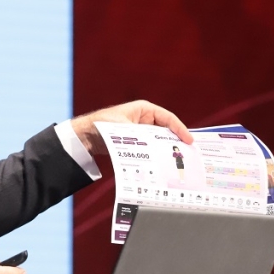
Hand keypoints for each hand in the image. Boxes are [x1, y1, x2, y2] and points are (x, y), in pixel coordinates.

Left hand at [71, 100, 192, 157]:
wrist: (84, 137)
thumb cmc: (102, 126)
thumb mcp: (125, 131)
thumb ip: (144, 138)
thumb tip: (160, 149)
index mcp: (144, 109)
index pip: (168, 118)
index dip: (180, 129)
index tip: (189, 141)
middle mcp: (145, 119)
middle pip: (166, 131)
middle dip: (176, 142)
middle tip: (188, 154)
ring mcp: (141, 130)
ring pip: (159, 141)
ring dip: (166, 150)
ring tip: (178, 162)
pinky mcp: (136, 141)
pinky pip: (150, 147)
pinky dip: (156, 154)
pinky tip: (161, 164)